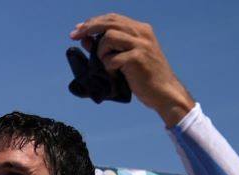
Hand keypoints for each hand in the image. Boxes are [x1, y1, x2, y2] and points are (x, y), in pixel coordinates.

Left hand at [72, 14, 194, 125]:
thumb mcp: (126, 58)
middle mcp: (142, 33)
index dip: (93, 22)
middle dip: (88, 28)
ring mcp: (141, 44)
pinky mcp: (138, 58)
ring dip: (101, 52)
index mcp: (141, 29)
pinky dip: (108, 67)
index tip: (78, 29)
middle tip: (74, 36)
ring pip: (109, 37)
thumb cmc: (144, 76)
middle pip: (109, 22)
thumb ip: (108, 47)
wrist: (164, 92)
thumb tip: (85, 40)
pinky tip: (115, 74)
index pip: (113, 18)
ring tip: (108, 65)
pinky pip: (112, 59)